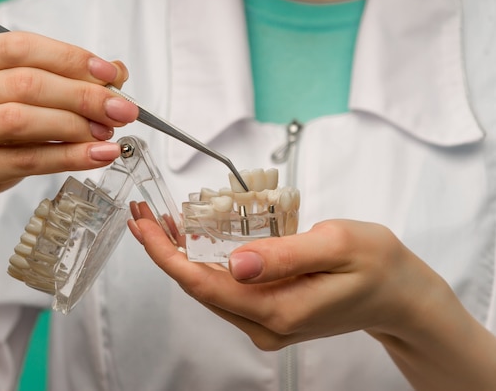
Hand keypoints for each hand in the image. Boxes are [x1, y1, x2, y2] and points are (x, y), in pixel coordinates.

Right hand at [0, 32, 137, 244]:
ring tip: (109, 135)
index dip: (70, 58)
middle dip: (83, 96)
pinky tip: (96, 157)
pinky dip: (67, 158)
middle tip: (122, 111)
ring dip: (75, 126)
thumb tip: (118, 74)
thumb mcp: (26, 110)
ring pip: (21, 119)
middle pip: (26, 83)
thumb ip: (66, 87)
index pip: (22, 47)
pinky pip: (24, 160)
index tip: (111, 75)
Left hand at [128, 204, 443, 349]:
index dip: (166, 255)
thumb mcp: (336, 245)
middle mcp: (266, 325)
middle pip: (199, 288)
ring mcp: (267, 324)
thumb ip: (284, 255)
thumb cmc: (377, 264)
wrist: (399, 293)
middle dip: (165, 252)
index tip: (144, 227)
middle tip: (143, 216)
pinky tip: (193, 241)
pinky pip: (226, 289)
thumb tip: (235, 262)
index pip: (204, 284)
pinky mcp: (270, 314)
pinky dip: (204, 263)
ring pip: (209, 289)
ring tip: (158, 224)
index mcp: (279, 310)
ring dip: (181, 257)